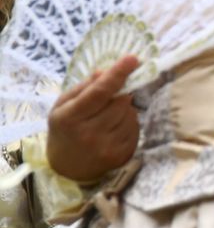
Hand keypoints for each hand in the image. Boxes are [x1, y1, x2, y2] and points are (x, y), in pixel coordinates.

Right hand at [46, 55, 141, 182]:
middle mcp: (89, 134)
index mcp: (69, 118)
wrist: (67, 168)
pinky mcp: (122, 155)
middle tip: (109, 98)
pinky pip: (135, 128)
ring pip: (131, 114)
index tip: (132, 59)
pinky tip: (113, 129)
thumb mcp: (64, 105)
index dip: (117, 74)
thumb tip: (106, 72)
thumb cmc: (65, 129)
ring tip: (107, 117)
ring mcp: (107, 147)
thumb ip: (84, 87)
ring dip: (124, 109)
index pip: (99, 92)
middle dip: (119, 94)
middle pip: (120, 101)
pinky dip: (128, 123)